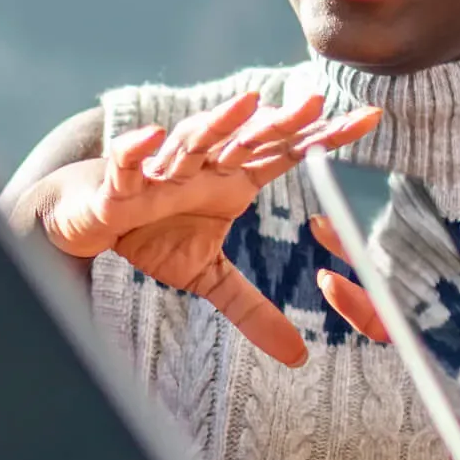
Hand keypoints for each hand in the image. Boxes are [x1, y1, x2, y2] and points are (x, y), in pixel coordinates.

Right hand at [40, 90, 381, 365]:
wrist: (88, 218)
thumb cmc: (149, 232)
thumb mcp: (207, 278)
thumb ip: (252, 310)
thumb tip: (297, 358)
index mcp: (229, 179)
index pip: (284, 155)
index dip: (324, 137)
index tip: (371, 118)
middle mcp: (202, 166)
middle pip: (247, 140)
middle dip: (280, 123)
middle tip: (317, 102)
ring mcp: (162, 171)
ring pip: (193, 142)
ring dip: (217, 124)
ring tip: (247, 105)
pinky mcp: (118, 182)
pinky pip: (127, 163)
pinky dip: (137, 152)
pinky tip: (152, 139)